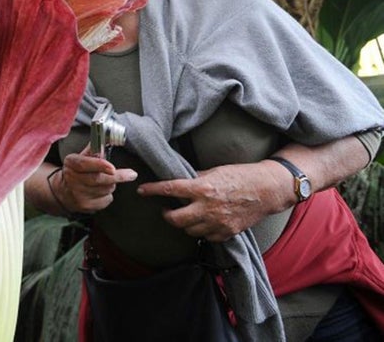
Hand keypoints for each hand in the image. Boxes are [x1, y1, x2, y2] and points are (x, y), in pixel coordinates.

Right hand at [57, 145, 137, 213]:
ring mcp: (78, 194)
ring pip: (105, 190)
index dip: (99, 165)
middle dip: (118, 176)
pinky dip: (107, 196)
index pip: (84, 164)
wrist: (63, 191)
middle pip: (98, 179)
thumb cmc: (78, 170)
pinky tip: (101, 192)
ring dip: (111, 185)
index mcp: (71, 163)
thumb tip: (109, 137)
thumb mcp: (82, 157)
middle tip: (131, 174)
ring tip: (107, 181)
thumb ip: (95, 149)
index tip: (113, 168)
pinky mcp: (85, 206)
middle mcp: (72, 179)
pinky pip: (105, 200)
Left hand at [136, 161, 283, 241]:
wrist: (267, 190)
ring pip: (189, 231)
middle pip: (175, 219)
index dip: (152, 190)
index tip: (142, 190)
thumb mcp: (214, 171)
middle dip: (167, 215)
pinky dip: (202, 231)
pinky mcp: (227, 233)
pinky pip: (206, 237)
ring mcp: (218, 223)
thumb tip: (178, 180)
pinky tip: (203, 223)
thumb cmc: (241, 176)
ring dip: (184, 223)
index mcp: (202, 188)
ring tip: (186, 215)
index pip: (169, 189)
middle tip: (166, 209)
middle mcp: (208, 207)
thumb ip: (195, 178)